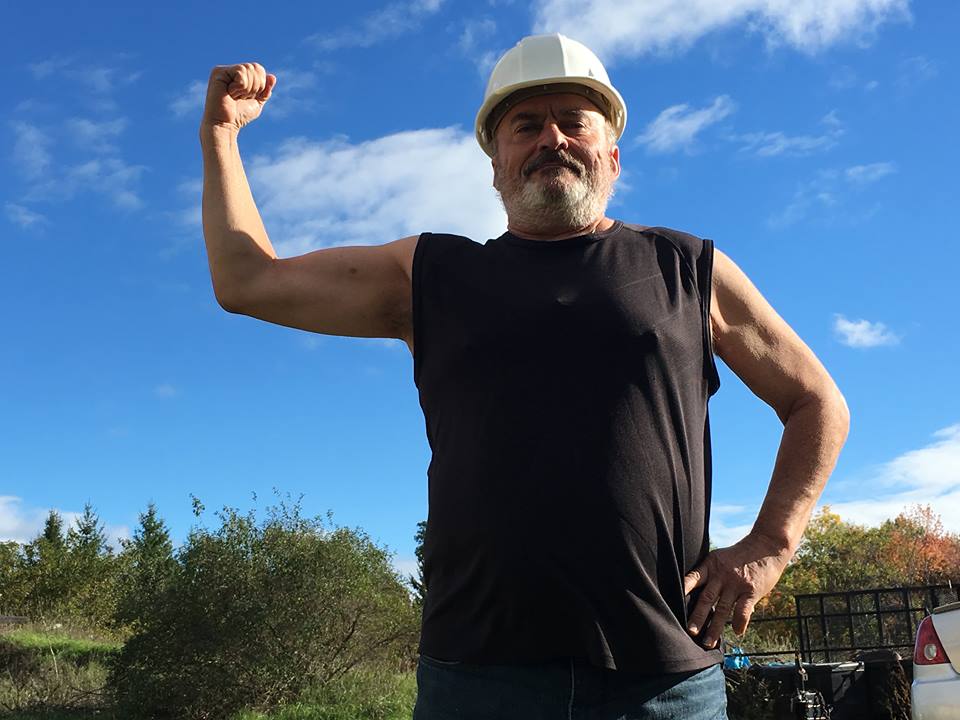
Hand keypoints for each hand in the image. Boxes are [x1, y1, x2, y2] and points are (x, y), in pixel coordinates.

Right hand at [200, 63, 276, 134]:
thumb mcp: (257, 103)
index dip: (261, 85)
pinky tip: (230, 93)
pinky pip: (240, 72)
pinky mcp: (218, 72)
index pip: (259, 69)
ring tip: (235, 96)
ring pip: (248, 69)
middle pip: (255, 67)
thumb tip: (272, 77)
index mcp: (240, 76)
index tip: (249, 97)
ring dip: (247, 88)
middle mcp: (231, 71)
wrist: (225, 124)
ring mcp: (224, 70)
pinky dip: (240, 86)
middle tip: (241, 97)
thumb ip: (265, 90)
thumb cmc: (239, 116)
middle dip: (255, 87)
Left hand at [682, 532, 791, 649]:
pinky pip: (743, 611)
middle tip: (690, 631)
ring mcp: (736, 583)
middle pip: (706, 599)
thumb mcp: (720, 557)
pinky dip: (739, 623)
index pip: (694, 577)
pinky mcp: (751, 591)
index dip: (684, 588)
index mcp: (711, 565)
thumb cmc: (740, 554)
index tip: (673, 601)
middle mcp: (722, 575)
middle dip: (697, 617)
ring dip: (715, 628)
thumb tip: (695, 592)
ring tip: (708, 642)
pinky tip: (736, 632)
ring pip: (723, 610)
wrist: (766, 545)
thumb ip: (710, 573)